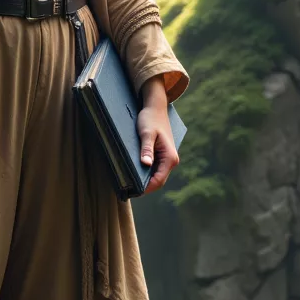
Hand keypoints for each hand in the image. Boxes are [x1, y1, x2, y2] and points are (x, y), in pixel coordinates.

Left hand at [137, 80, 178, 195]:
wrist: (155, 107)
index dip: (146, 188)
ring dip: (144, 179)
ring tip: (129, 181)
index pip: (159, 180)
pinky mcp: (161, 156)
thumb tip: (146, 164)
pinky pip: (154, 168)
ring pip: (156, 175)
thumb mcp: (146, 133)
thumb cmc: (151, 118)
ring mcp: (167, 158)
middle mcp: (171, 160)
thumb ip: (147, 149)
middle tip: (127, 188)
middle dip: (144, 185)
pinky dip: (145, 172)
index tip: (132, 191)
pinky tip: (133, 171)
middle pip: (158, 180)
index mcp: (170, 157)